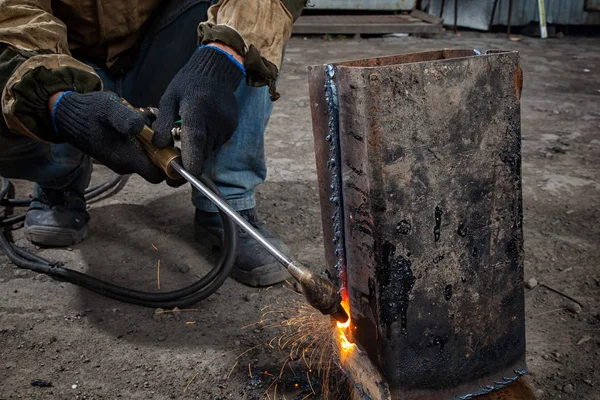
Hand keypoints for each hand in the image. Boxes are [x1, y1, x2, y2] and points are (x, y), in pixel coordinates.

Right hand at [50, 91, 164, 182]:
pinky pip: (139, 152)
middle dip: (163, 148)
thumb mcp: (109, 108)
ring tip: (148, 121)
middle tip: (160, 127)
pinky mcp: (119, 155)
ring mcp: (122, 162)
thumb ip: (126, 119)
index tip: (175, 147)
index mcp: (126, 159)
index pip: (158, 175)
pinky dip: (144, 141)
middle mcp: (125, 165)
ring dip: (153, 142)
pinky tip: (139, 124)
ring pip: (148, 158)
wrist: (68, 116)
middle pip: (156, 166)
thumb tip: (141, 126)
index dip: (171, 166)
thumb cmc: (90, 111)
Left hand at [152, 45, 244, 176]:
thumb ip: (163, 122)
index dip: (191, 159)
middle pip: (202, 152)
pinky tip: (202, 127)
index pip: (196, 139)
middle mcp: (215, 120)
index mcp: (196, 110)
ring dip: (197, 150)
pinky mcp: (231, 129)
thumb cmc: (187, 84)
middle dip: (189, 161)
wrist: (216, 72)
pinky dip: (206, 142)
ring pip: (209, 150)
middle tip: (173, 161)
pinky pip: (216, 144)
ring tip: (188, 133)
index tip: (185, 174)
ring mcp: (226, 126)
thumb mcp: (169, 98)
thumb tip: (159, 146)